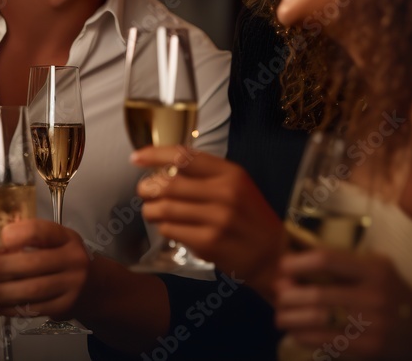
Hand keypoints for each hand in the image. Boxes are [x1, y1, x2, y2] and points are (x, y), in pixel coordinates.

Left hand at [0, 219, 89, 318]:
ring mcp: (71, 287)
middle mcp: (72, 260)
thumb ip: (29, 243)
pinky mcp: (64, 308)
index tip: (0, 238)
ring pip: (30, 291)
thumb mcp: (55, 242)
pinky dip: (9, 308)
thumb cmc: (64, 258)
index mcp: (67, 237)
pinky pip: (32, 309)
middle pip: (31, 265)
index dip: (19, 234)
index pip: (42, 231)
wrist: (96, 287)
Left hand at [132, 146, 283, 298]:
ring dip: (151, 210)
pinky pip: (171, 230)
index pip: (184, 156)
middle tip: (144, 191)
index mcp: (230, 173)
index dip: (155, 154)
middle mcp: (225, 193)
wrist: (275, 256)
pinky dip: (164, 228)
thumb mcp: (237, 187)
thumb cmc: (250, 218)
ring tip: (152, 212)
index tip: (136, 157)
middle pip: (169, 183)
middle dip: (147, 187)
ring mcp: (217, 219)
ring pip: (165, 209)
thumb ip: (205, 176)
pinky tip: (169, 229)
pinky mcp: (209, 243)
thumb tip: (163, 168)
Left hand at [275, 248, 411, 359]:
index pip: (327, 260)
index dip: (297, 262)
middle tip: (277, 294)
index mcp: (376, 270)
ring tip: (280, 316)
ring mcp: (373, 326)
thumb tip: (292, 267)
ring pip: (318, 320)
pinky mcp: (369, 349)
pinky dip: (304, 336)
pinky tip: (296, 332)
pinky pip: (326, 342)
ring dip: (290, 318)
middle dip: (288, 295)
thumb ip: (344, 265)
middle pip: (317, 294)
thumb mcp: (377, 270)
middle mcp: (375, 296)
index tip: (283, 266)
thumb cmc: (394, 295)